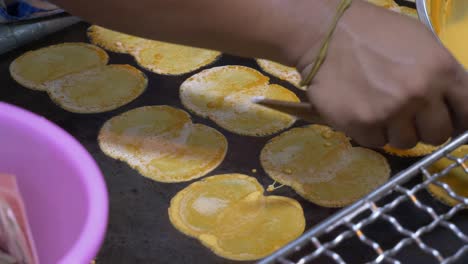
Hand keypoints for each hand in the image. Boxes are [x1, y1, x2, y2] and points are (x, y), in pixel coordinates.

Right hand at [296, 1, 467, 147]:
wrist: (328, 35)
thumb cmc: (375, 34)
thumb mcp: (421, 42)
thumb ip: (442, 74)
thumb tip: (452, 104)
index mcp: (441, 70)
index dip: (457, 118)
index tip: (445, 119)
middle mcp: (419, 95)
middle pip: (438, 135)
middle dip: (424, 127)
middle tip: (407, 115)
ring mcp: (390, 113)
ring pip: (406, 142)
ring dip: (395, 130)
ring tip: (379, 109)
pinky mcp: (362, 125)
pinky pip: (376, 142)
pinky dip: (370, 131)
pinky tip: (361, 110)